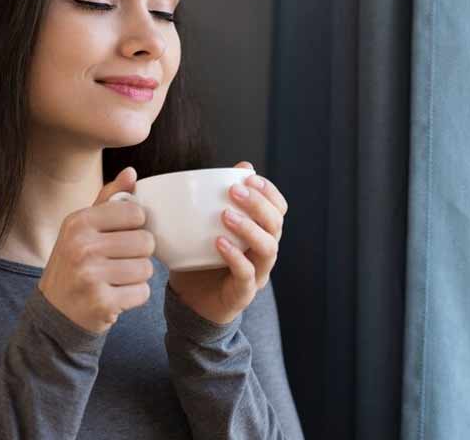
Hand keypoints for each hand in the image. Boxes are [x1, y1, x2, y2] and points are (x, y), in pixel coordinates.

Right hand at [38, 166, 156, 334]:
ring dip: (137, 276)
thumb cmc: (74, 263)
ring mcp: (90, 276)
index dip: (136, 226)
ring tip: (116, 278)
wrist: (54, 312)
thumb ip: (109, 199)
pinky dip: (134, 296)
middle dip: (138, 254)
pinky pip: (142, 292)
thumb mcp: (82, 227)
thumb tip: (131, 172)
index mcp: (79, 221)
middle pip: (146, 241)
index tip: (121, 236)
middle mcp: (81, 246)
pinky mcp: (101, 302)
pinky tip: (116, 295)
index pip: (135, 213)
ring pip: (146, 268)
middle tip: (118, 262)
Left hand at [167, 161, 288, 324]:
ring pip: (268, 248)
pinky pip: (246, 274)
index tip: (249, 177)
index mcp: (261, 233)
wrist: (191, 303)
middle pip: (276, 225)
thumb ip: (217, 200)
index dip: (269, 191)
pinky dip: (235, 257)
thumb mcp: (205, 226)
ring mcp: (257, 274)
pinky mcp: (243, 294)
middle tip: (234, 191)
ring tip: (225, 215)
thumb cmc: (201, 259)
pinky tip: (219, 243)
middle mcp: (264, 253)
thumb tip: (235, 167)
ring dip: (249, 228)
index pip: (278, 209)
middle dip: (259, 204)